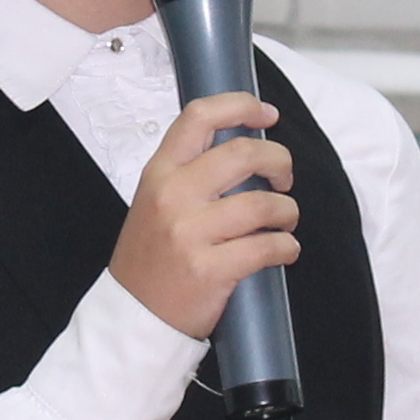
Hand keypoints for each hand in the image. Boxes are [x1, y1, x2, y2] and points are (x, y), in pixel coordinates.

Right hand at [107, 93, 297, 340]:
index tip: (267, 115)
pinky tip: (284, 250)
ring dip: (287, 210)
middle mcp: (173, 196)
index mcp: (160, 172)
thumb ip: (190, 172)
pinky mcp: (210, 269)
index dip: (241, 106)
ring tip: (284, 221)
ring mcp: (190, 233)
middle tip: (284, 179)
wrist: (133, 314)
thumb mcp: (155, 200)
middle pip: (244, 154)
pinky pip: (267, 247)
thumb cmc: (151, 256)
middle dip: (279, 161)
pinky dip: (286, 247)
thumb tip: (246, 149)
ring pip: (263, 203)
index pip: (200, 117)